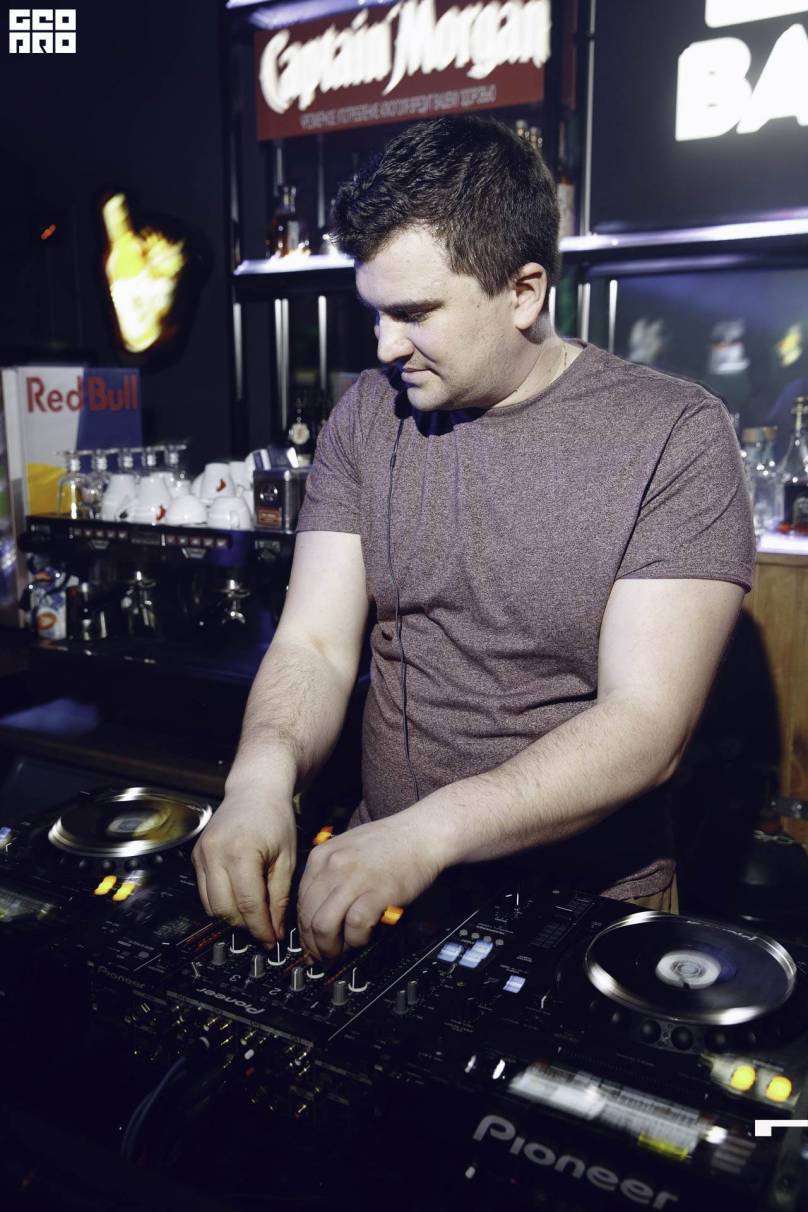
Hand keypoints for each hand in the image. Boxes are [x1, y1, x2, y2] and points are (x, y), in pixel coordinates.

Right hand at [191, 786, 295, 945]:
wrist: (255, 790)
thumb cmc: (275, 817)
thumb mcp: (286, 857)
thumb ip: (280, 896)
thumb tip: (275, 929)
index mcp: (241, 851)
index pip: (248, 904)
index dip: (261, 928)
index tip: (271, 940)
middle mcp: (215, 853)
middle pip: (224, 909)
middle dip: (245, 926)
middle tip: (264, 931)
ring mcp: (202, 854)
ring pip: (210, 905)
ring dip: (231, 917)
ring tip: (253, 917)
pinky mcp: (196, 856)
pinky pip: (205, 891)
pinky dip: (221, 902)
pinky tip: (240, 900)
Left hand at [296, 814, 442, 960]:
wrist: (421, 833)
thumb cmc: (390, 842)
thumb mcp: (346, 847)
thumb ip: (329, 874)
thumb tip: (318, 908)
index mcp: (321, 855)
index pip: (300, 901)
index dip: (303, 928)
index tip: (310, 941)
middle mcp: (332, 866)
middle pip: (307, 917)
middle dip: (312, 944)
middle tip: (322, 956)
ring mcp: (354, 879)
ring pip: (323, 926)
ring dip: (329, 948)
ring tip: (339, 953)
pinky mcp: (377, 892)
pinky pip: (354, 927)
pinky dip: (356, 940)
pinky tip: (363, 938)